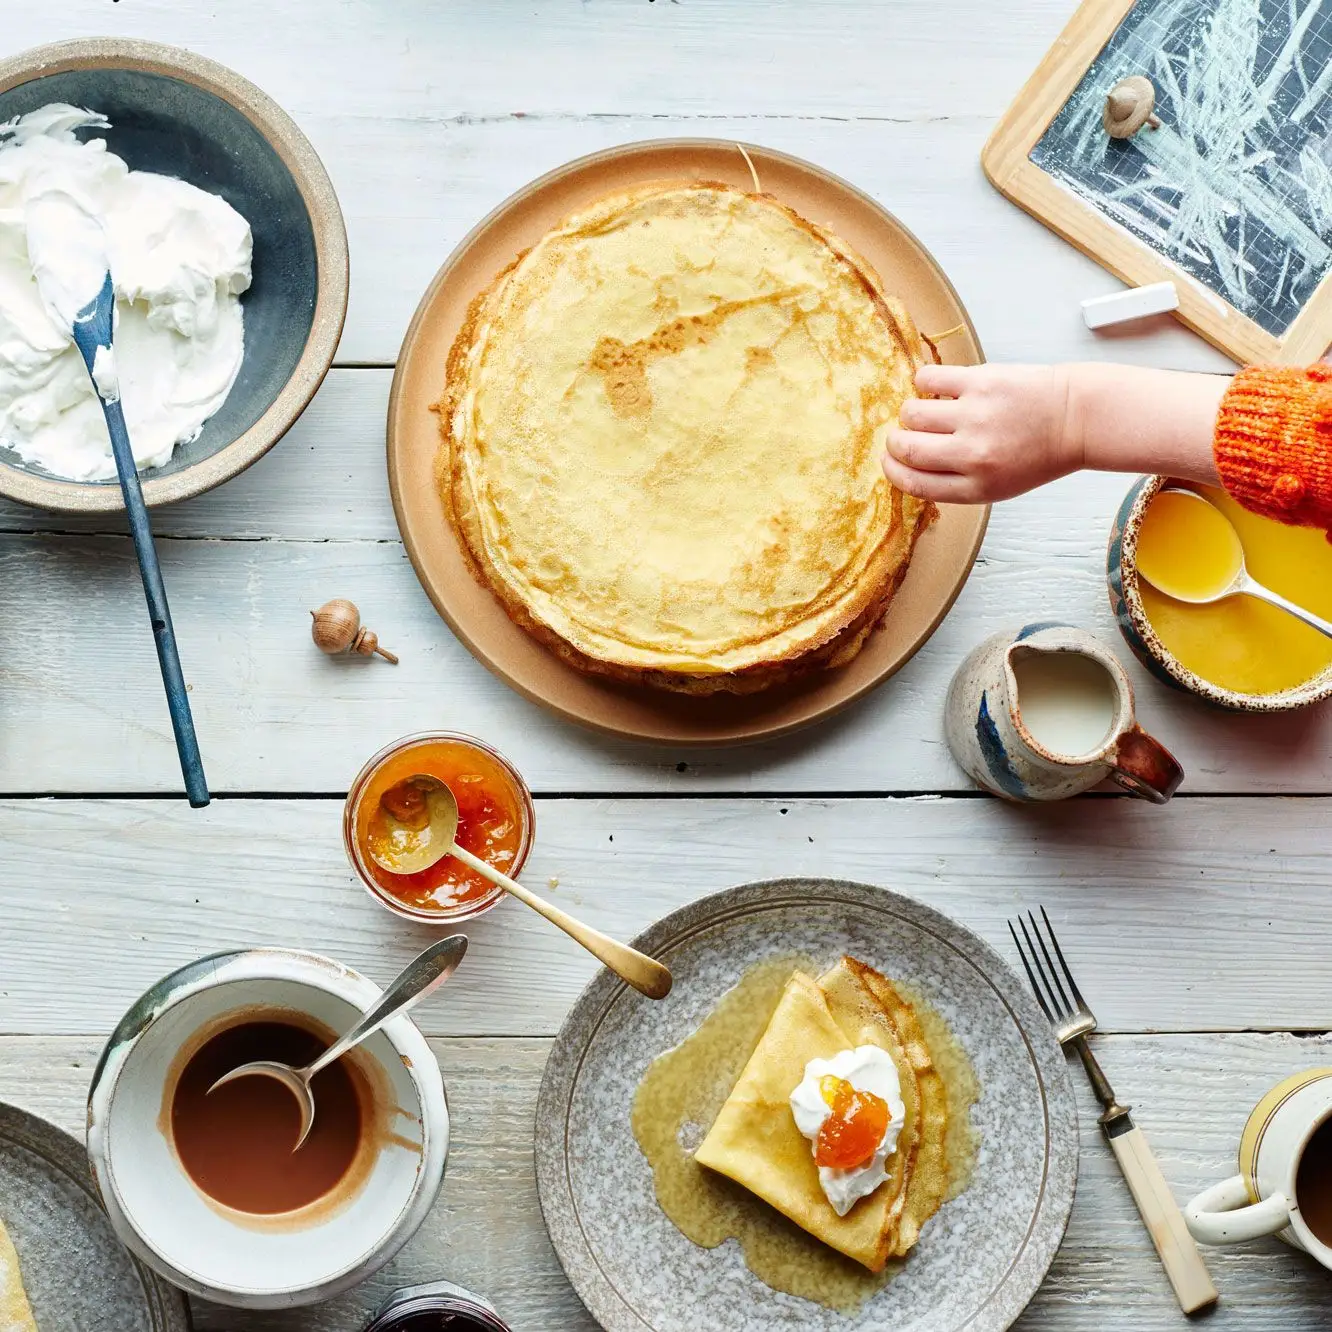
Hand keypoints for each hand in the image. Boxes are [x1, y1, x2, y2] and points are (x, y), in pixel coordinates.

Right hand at [882, 363, 1078, 503]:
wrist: (1078, 417)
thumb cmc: (1038, 453)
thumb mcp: (998, 486)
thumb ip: (954, 482)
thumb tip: (906, 465)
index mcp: (976, 487)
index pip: (912, 483)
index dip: (892, 471)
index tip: (889, 460)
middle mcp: (972, 454)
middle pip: (906, 448)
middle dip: (896, 442)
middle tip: (903, 435)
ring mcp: (975, 416)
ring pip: (911, 413)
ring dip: (911, 413)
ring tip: (927, 411)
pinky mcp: (980, 381)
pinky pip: (928, 379)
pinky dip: (924, 382)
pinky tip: (936, 387)